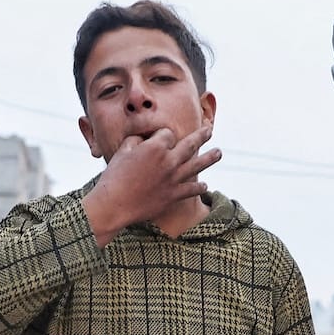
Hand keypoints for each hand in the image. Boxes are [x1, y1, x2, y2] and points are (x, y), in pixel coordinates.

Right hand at [83, 125, 219, 243]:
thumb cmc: (114, 176)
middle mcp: (168, 161)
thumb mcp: (123, 151)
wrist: (114, 204)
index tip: (158, 139)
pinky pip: (191, 189)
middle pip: (190, 144)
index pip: (168, 134)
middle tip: (209, 130)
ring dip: (210, 158)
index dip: (163, 135)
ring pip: (197, 165)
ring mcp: (173, 179)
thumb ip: (136, 140)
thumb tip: (145, 139)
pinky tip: (205, 185)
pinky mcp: (173, 195)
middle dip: (201, 135)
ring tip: (219, 152)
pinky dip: (199, 187)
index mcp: (155, 146)